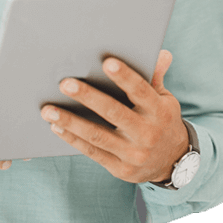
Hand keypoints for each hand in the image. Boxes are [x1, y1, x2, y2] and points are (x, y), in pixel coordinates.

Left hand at [40, 50, 188, 183]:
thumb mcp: (165, 99)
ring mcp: (134, 153)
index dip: (125, 76)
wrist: (173, 163)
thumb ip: (155, 76)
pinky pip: (93, 152)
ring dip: (71, 122)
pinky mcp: (121, 169)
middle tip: (65, 84)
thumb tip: (162, 53)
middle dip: (88, 97)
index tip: (107, 62)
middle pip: (114, 112)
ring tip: (48, 110)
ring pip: (98, 135)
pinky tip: (56, 127)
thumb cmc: (161, 120)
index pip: (141, 90)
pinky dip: (73, 139)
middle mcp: (147, 133)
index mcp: (158, 111)